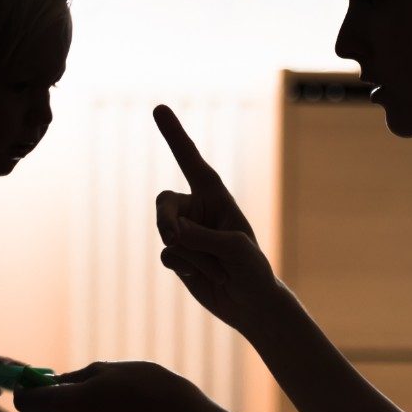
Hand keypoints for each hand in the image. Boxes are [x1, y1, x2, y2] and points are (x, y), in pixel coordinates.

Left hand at [13, 360, 203, 411]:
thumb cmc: (141, 382)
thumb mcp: (102, 369)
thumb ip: (70, 377)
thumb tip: (50, 381)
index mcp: (66, 403)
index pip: (24, 402)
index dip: (24, 388)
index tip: (36, 378)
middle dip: (33, 406)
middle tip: (51, 388)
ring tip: (84, 394)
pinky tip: (102, 407)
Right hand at [152, 105, 278, 329]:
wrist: (250, 304)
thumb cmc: (252, 270)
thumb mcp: (235, 249)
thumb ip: (202, 236)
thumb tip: (172, 234)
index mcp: (216, 196)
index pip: (191, 161)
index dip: (174, 135)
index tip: (158, 108)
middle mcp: (198, 210)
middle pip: (164, 203)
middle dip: (167, 222)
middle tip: (179, 238)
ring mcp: (185, 233)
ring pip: (166, 234)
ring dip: (190, 255)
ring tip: (215, 268)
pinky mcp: (178, 256)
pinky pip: (167, 256)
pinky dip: (184, 268)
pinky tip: (202, 276)